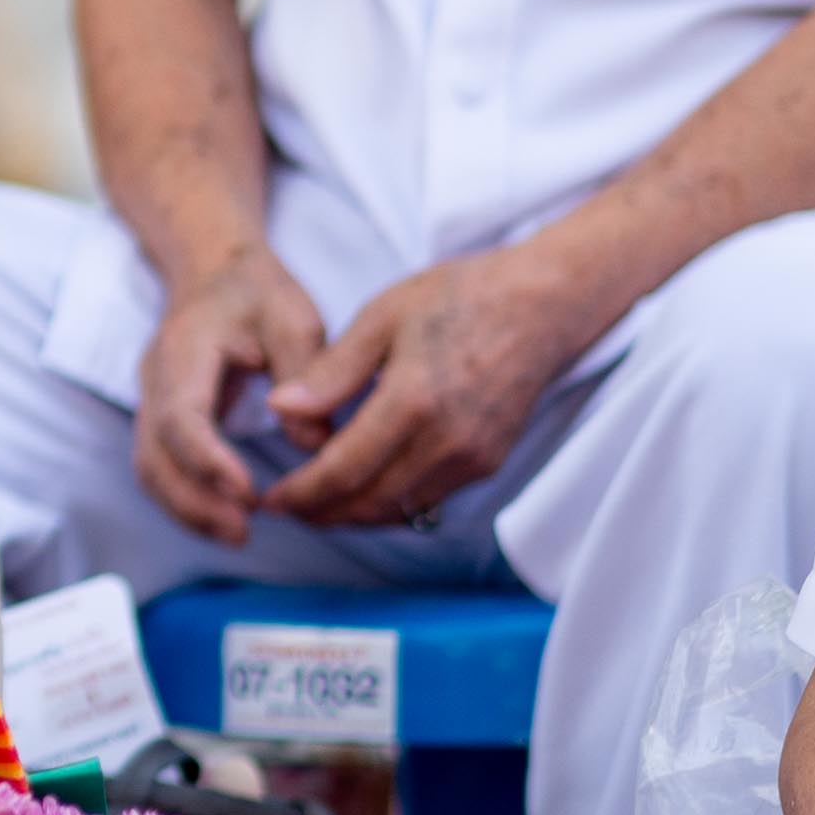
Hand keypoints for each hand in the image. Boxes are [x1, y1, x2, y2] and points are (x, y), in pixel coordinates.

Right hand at [127, 245, 327, 543]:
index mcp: (185, 348)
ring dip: (186, 509)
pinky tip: (225, 518)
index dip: (207, 459)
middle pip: (153, 454)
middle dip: (193, 500)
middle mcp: (155, 379)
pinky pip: (159, 469)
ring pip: (149, 469)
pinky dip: (186, 500)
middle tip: (243, 531)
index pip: (181, 414)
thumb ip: (304, 373)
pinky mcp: (160, 420)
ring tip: (238, 535)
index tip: (247, 491)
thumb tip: (314, 442)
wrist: (213, 269)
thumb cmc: (256, 293)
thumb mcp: (293, 317)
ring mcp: (150, 401)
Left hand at [259, 240, 616, 532]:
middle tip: (283, 507)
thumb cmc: (461, 298)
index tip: (271, 499)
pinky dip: (389, 504)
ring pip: (399, 509)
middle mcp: (446, 441)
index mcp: (413, 401)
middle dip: (320, 513)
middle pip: (368, 501)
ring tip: (314, 506)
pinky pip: (428, 499)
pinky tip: (362, 490)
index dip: (301, 493)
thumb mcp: (383, 316)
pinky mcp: (489, 462)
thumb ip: (332, 370)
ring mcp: (472, 457)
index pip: (343, 470)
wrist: (543, 305)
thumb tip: (280, 409)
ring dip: (352, 516)